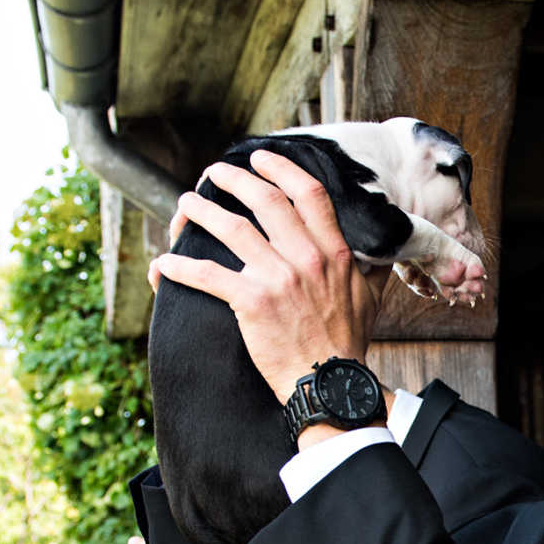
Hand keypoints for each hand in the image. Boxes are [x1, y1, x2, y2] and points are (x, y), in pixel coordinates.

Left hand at [149, 152, 386, 402]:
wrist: (331, 383)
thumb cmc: (348, 344)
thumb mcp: (370, 299)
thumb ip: (371, 268)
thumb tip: (380, 250)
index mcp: (333, 252)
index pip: (308, 194)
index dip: (281, 169)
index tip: (260, 160)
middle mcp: (306, 258)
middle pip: (264, 199)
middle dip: (233, 178)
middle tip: (214, 173)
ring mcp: (278, 278)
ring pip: (230, 227)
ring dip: (201, 210)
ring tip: (186, 204)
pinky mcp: (252, 302)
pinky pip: (206, 274)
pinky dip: (178, 268)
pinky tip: (163, 265)